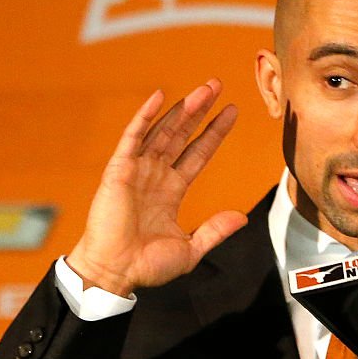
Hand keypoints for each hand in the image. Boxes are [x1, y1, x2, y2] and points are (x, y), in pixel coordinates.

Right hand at [67, 80, 246, 295]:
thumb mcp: (191, 249)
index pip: (198, 153)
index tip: (232, 111)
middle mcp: (156, 175)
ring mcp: (137, 170)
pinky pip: (133, 137)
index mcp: (172, 190)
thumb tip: (242, 217)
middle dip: (200, 110)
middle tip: (217, 85)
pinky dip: (145, 116)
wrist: (115, 272)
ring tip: (203, 89)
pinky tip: (159, 96)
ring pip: (163, 130)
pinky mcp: (119, 170)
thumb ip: (215, 230)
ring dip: (182, 108)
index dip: (214, 132)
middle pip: (182, 134)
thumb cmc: (147, 266)